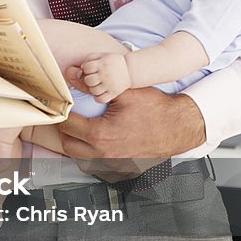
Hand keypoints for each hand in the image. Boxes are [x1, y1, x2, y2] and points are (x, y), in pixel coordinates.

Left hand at [56, 85, 205, 181]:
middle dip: (65, 129)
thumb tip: (72, 74)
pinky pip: (95, 162)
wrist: (179, 127)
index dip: (61, 111)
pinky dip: (90, 152)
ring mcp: (111, 162)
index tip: (61, 104)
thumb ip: (93, 84)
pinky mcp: (119, 166)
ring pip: (79, 157)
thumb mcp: (124, 92)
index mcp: (100, 134)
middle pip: (67, 144)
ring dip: (76, 142)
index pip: (67, 125)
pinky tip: (96, 138)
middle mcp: (103, 152)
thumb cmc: (156, 110)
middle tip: (69, 115)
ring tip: (81, 126)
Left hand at [80, 52, 131, 102]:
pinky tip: (101, 93)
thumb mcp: (103, 55)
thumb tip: (81, 68)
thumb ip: (90, 58)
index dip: (87, 69)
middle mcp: (105, 74)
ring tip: (98, 86)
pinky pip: (100, 99)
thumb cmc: (113, 62)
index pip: (87, 68)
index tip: (92, 70)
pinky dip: (98, 98)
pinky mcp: (114, 93)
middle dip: (89, 80)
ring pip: (93, 91)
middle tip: (95, 79)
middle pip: (88, 80)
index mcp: (102, 64)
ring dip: (93, 89)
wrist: (131, 70)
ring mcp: (110, 84)